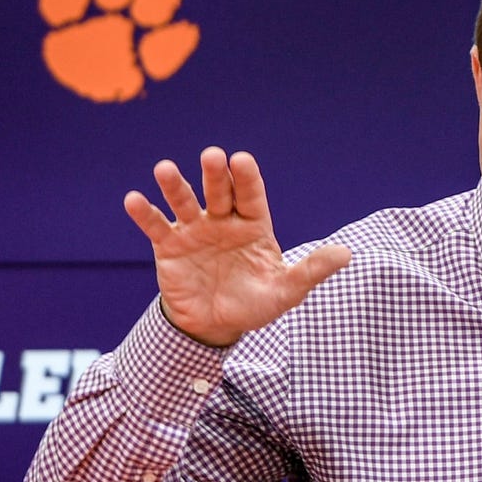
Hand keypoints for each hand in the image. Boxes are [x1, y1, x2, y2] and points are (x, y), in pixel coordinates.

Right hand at [123, 146, 351, 346]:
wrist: (216, 326)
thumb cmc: (255, 304)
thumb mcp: (286, 291)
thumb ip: (312, 270)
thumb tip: (348, 254)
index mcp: (254, 225)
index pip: (252, 197)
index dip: (247, 179)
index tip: (242, 159)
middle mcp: (224, 221)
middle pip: (219, 193)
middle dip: (215, 175)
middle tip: (213, 155)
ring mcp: (195, 230)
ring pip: (184, 202)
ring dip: (175, 186)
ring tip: (165, 169)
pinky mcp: (169, 246)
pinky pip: (156, 226)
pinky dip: (144, 214)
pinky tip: (133, 199)